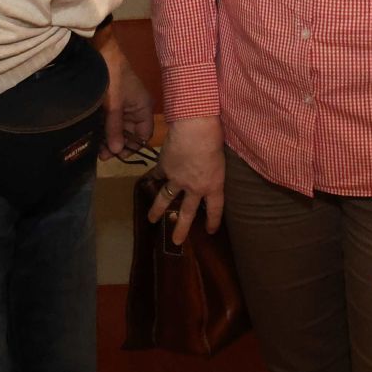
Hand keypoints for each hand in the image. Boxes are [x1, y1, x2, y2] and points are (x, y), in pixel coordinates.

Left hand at [97, 33, 152, 157]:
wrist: (101, 51)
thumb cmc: (113, 77)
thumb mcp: (114, 105)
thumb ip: (115, 128)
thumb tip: (116, 152)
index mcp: (144, 108)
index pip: (144, 135)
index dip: (133, 147)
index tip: (117, 156)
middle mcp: (136, 108)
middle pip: (130, 133)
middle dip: (117, 144)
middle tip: (101, 155)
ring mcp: (124, 105)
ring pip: (119, 128)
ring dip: (108, 138)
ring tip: (96, 148)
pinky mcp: (112, 102)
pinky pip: (110, 120)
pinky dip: (103, 128)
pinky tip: (94, 137)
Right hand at [149, 116, 224, 245]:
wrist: (195, 128)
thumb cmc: (215, 139)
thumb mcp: (221, 160)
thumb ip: (213, 172)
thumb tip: (208, 173)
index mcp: (213, 186)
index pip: (215, 210)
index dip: (213, 222)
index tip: (211, 231)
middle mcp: (194, 187)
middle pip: (187, 213)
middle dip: (181, 229)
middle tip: (176, 242)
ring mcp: (177, 179)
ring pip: (165, 199)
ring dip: (157, 210)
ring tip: (152, 220)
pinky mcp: (164, 167)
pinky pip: (158, 175)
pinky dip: (155, 177)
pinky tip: (150, 181)